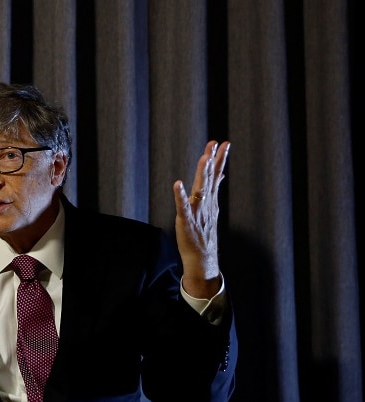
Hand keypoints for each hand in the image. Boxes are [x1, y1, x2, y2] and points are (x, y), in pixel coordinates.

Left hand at [172, 140, 229, 298]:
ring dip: (202, 174)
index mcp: (211, 200)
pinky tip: (178, 183)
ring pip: (200, 190)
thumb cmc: (204, 233)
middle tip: (215, 143)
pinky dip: (180, 195)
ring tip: (204, 158)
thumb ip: (214, 190)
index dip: (220, 159)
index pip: (216, 175)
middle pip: (209, 179)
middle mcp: (206, 204)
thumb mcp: (211, 208)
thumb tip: (220, 174)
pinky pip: (183, 207)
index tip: (225, 143)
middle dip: (212, 161)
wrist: (203, 258)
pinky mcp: (185, 221)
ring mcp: (197, 212)